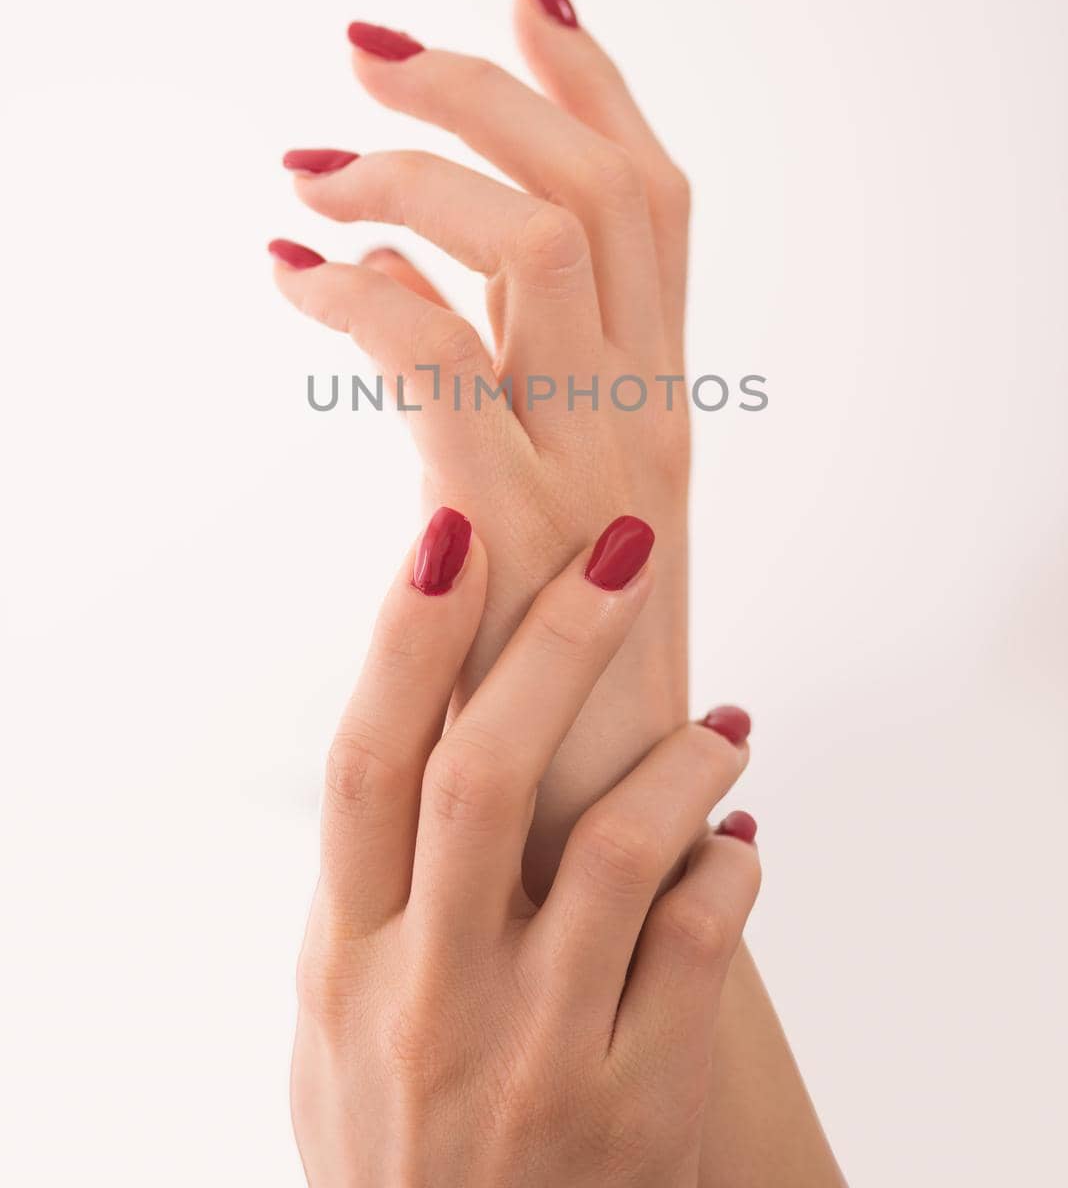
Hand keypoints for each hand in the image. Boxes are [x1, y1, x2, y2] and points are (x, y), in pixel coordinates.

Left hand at [271, 0, 692, 892]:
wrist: (605, 854)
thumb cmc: (569, 686)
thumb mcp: (573, 524)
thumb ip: (536, 404)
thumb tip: (451, 298)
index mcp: (660, 404)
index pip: (656, 200)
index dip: (596, 86)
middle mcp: (646, 419)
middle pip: (604, 190)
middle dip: (490, 88)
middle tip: (365, 45)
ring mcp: (594, 472)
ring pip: (538, 244)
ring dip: (417, 172)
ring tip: (309, 167)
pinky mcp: (518, 535)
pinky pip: (443, 358)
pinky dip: (363, 292)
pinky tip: (292, 275)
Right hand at [291, 506, 758, 1187]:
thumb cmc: (398, 1146)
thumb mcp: (337, 1024)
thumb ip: (368, 889)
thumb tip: (414, 724)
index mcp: (345, 961)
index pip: (365, 767)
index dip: (407, 640)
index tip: (451, 531)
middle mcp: (429, 998)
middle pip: (484, 773)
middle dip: (557, 640)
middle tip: (623, 547)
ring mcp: (534, 1054)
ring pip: (622, 848)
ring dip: (685, 759)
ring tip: (727, 729)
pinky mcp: (635, 1106)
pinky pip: (705, 940)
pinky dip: (734, 867)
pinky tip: (739, 846)